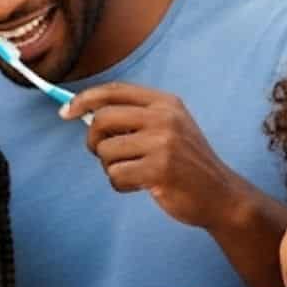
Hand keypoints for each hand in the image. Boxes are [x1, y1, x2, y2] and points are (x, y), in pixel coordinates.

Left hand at [65, 83, 248, 229]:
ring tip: (134, 172)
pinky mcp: (160, 169)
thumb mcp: (168, 128)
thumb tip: (84, 113)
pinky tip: (141, 185)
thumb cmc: (186, 164)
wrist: (221, 195)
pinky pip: (116, 176)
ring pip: (106, 152)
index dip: (84, 99)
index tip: (65, 112)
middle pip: (102, 119)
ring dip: (111, 168)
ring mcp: (163, 143)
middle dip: (93, 141)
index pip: (114, 91)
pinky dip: (121, 185)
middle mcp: (164, 117)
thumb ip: (134, 118)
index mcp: (165, 103)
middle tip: (104, 155)